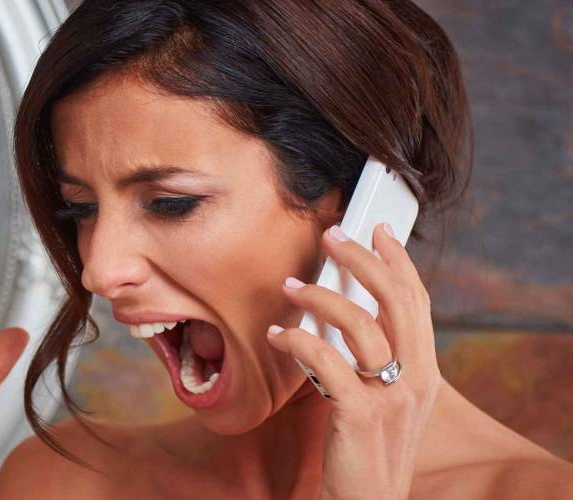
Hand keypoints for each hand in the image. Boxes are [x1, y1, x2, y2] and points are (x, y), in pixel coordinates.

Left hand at [265, 223, 441, 498]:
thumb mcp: (382, 399)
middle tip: (331, 236)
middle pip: (396, 301)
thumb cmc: (365, 450)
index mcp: (424, 373)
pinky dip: (297, 340)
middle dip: (361, 260)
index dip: (398, 261)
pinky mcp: (359, 416)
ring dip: (320, 298)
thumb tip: (341, 308)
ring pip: (360, 325)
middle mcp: (416, 381)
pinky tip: (277, 335)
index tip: (378, 228)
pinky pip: (325, 362)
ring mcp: (390, 399)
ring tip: (289, 287)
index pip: (417, 303)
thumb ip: (372, 358)